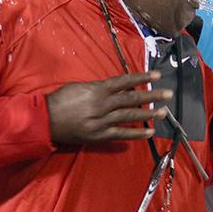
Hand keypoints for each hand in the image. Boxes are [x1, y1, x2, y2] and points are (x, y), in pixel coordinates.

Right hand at [46, 71, 171, 143]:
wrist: (45, 120)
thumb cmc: (60, 100)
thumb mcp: (80, 87)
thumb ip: (99, 88)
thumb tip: (116, 89)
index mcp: (97, 90)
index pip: (124, 82)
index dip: (141, 78)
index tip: (157, 76)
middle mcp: (102, 104)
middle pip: (131, 99)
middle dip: (151, 96)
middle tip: (168, 93)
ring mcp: (101, 121)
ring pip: (129, 116)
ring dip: (148, 114)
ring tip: (163, 111)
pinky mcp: (99, 135)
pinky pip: (121, 134)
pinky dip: (135, 133)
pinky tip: (149, 132)